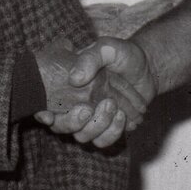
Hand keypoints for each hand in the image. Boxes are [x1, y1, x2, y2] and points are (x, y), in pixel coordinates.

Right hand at [36, 37, 156, 147]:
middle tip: (88, 110)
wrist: (147, 68)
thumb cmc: (123, 55)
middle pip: (61, 127)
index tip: (47, 115)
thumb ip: (90, 58)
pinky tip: (124, 117)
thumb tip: (75, 80)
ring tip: (115, 108)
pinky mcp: (107, 129)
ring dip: (98, 126)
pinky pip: (103, 141)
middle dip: (72, 122)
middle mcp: (75, 105)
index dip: (42, 113)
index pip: (47, 104)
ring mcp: (92, 119)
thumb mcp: (106, 48)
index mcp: (68, 86)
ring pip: (83, 137)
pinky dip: (113, 131)